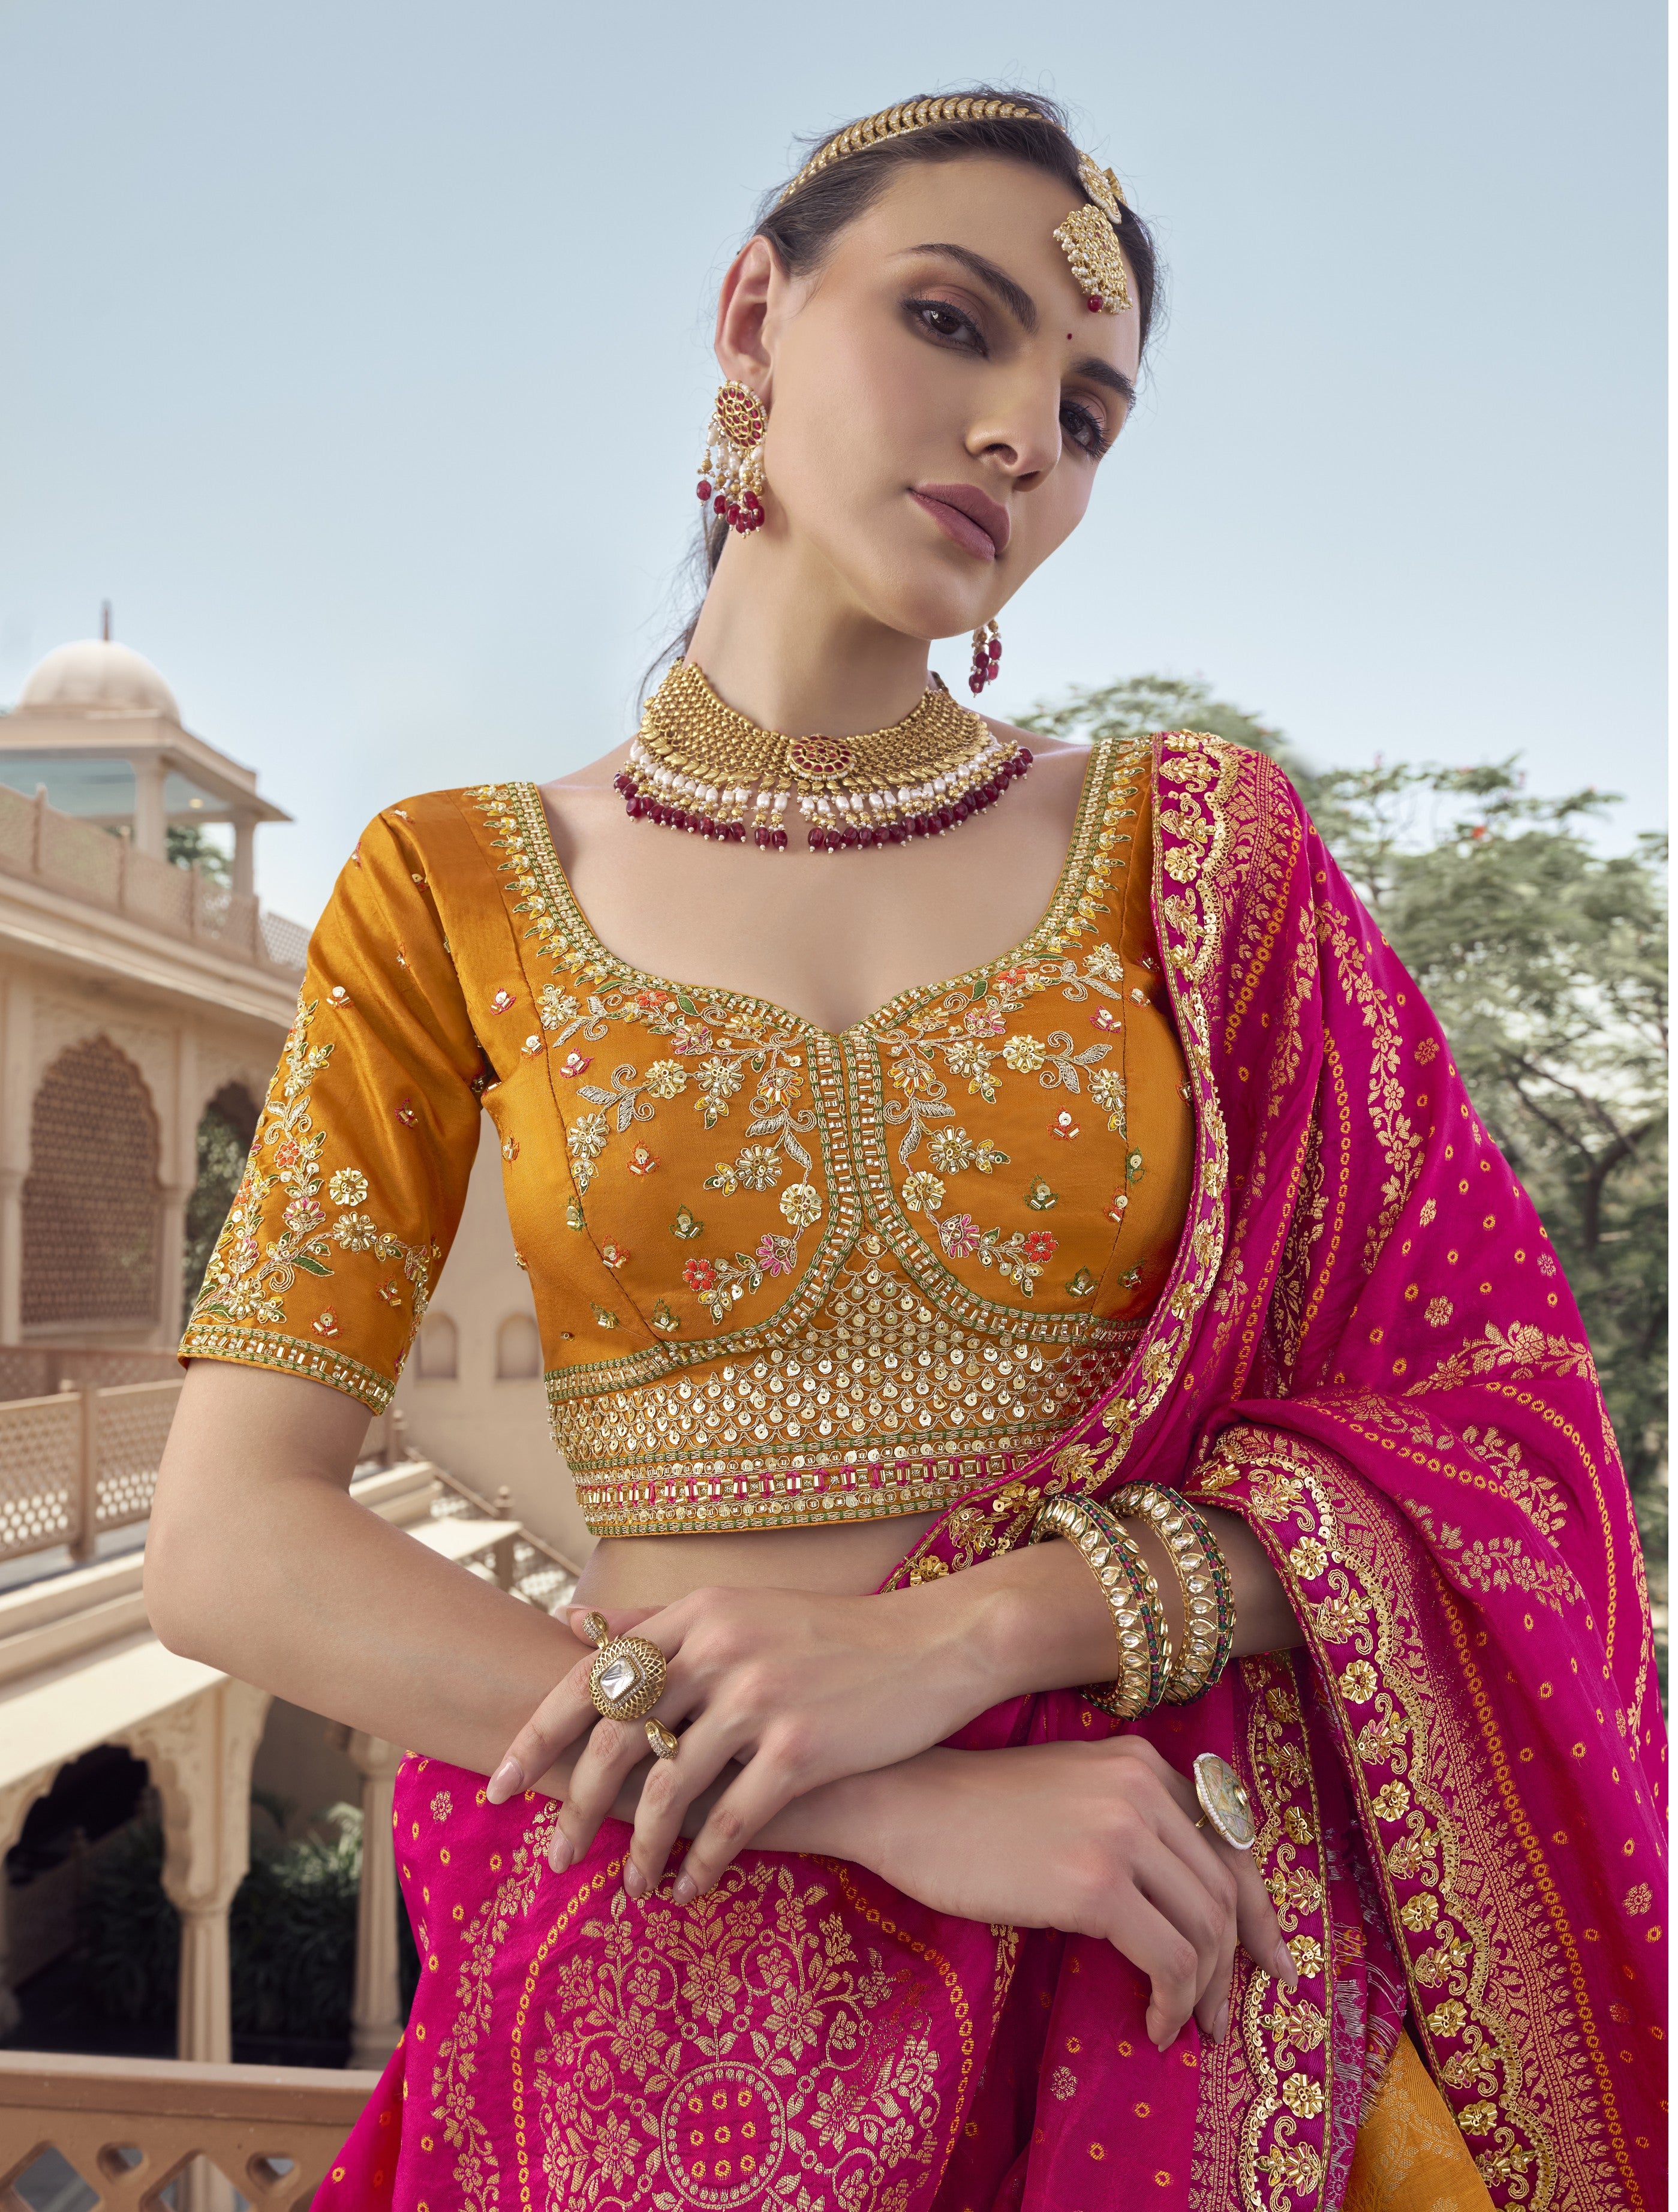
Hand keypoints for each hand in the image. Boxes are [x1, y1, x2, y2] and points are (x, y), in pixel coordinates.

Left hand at [484, 1581, 1017, 1897]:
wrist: (931, 1648)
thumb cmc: (827, 1635)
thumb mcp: (737, 1609)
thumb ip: (654, 1621)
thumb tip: (568, 1623)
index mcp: (697, 1615)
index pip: (590, 1678)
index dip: (537, 1735)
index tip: (497, 1783)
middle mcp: (720, 1650)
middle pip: (615, 1740)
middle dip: (574, 1808)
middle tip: (553, 1857)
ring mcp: (760, 1698)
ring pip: (670, 1790)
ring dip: (642, 1851)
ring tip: (631, 1889)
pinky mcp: (802, 1746)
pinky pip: (732, 1822)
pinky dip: (702, 1863)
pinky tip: (689, 1890)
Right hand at [770, 1735, 1295, 2050]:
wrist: (905, 1803)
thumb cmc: (976, 1810)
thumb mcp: (1072, 1792)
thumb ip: (1132, 1821)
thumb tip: (1188, 1904)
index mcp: (1143, 1761)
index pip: (1230, 1843)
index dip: (1258, 1913)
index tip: (1270, 1963)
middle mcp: (1144, 1787)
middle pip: (1223, 1893)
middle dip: (1232, 1965)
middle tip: (1218, 2019)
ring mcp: (1122, 1833)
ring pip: (1203, 1929)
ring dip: (1202, 1992)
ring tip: (1184, 2027)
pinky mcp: (1093, 1884)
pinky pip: (1167, 1958)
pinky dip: (1171, 2001)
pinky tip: (1152, 2024)